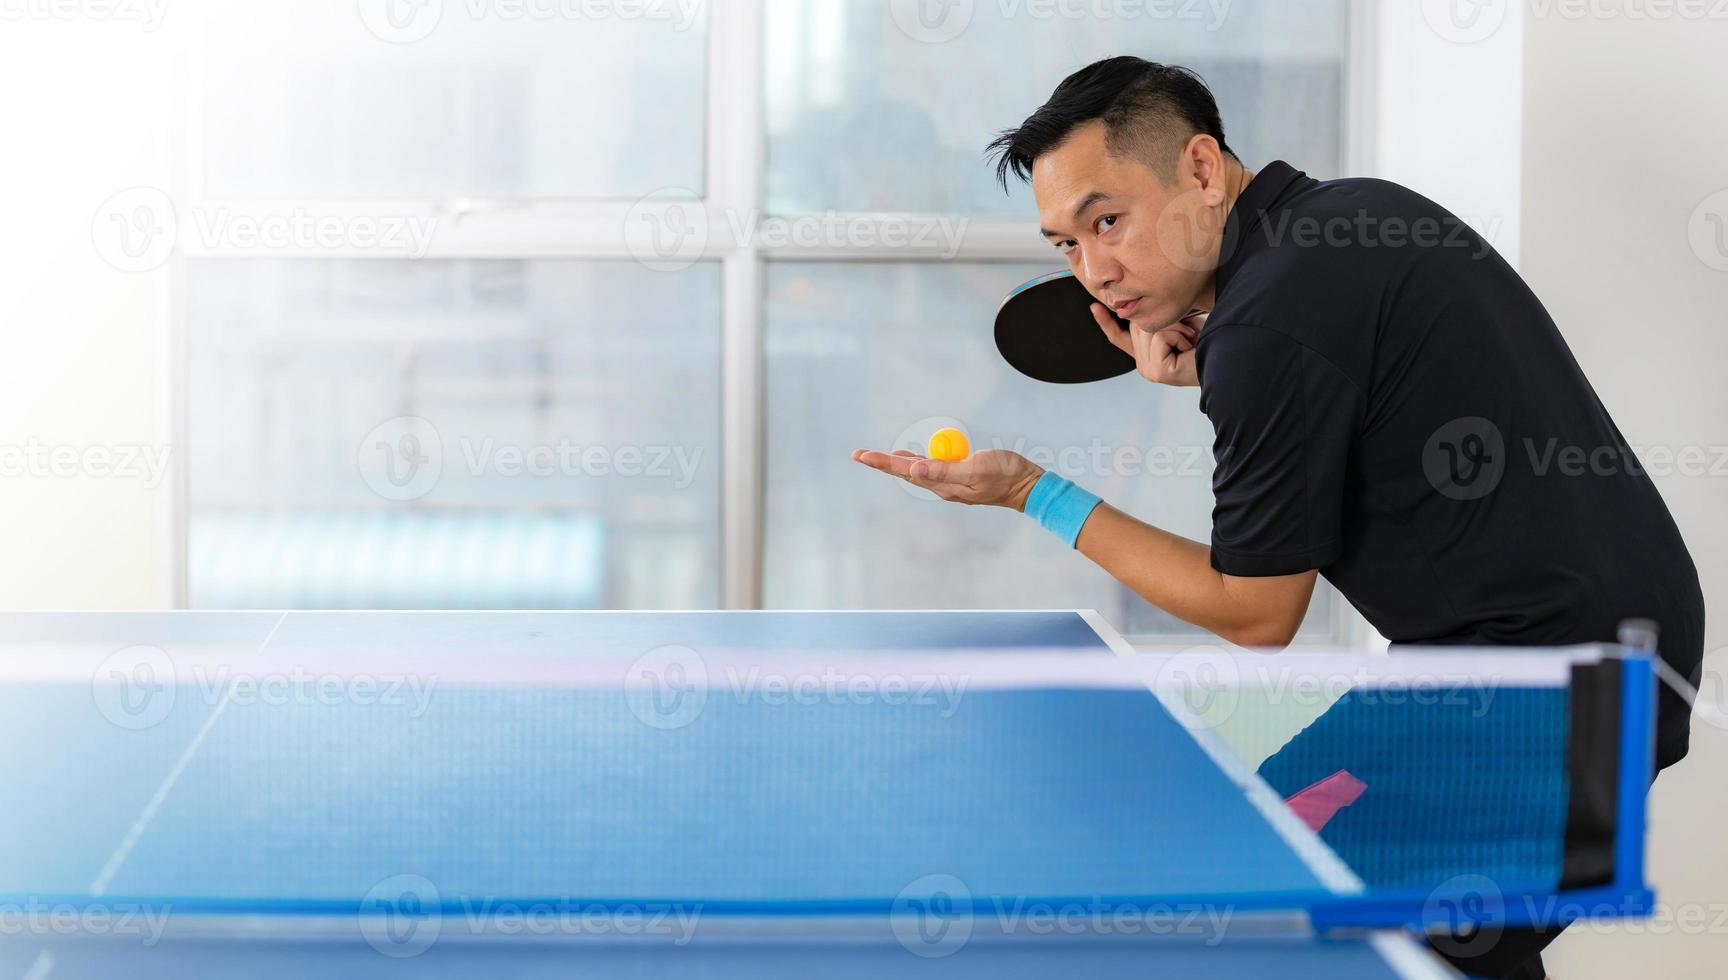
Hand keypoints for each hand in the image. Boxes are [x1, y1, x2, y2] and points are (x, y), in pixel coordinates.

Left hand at [851, 448, 1044, 510]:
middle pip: (905, 473)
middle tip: (859, 455)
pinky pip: (932, 469)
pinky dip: (918, 461)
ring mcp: (950, 484)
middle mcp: (942, 486)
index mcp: (942, 484)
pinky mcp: (959, 478)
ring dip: (897, 464)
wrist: (1027, 486)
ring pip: (917, 472)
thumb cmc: (1005, 474)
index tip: (860, 455)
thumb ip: (944, 470)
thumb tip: (913, 469)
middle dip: (882, 464)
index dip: (882, 462)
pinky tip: (913, 457)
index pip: (905, 471)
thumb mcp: (975, 468)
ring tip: (878, 457)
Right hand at [1094, 305, 1203, 386]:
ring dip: (1176, 327)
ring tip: (1190, 342)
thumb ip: (1156, 320)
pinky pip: (1159, 336)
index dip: (1106, 323)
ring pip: (1149, 328)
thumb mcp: (1177, 324)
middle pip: (1138, 325)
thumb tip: (1134, 305)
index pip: (1120, 338)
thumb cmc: (1207, 341)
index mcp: (1145, 356)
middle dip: (1165, 321)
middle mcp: (1142, 365)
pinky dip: (1179, 335)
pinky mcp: (1157, 371)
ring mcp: (1148, 370)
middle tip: (1188, 335)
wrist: (1226, 359)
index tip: (1094, 307)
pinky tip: (1189, 348)